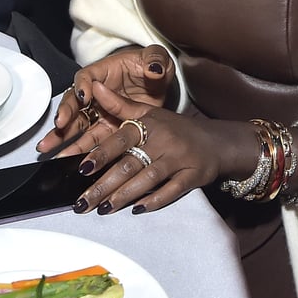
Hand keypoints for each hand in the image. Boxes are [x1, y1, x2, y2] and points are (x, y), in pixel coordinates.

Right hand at [36, 45, 174, 156]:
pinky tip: (66, 161)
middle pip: (75, 101)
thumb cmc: (154, 67)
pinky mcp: (106, 129)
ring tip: (49, 149)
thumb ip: (156, 60)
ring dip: (63, 136)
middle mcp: (96, 93)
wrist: (159, 86)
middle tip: (60, 124)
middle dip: (66, 112)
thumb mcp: (158, 58)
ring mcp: (100, 113)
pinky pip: (90, 141)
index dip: (83, 85)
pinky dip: (79, 151)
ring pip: (77, 125)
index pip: (87, 76)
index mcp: (105, 72)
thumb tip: (154, 68)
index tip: (84, 96)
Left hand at [68, 82, 249, 215]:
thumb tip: (94, 87)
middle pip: (129, 165)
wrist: (216, 141)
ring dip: (123, 196)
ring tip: (103, 208)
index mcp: (150, 124)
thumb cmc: (176, 128)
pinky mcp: (192, 176)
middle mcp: (163, 141)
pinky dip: (154, 201)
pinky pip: (171, 191)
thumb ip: (119, 104)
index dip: (102, 153)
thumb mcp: (149, 112)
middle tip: (82, 202)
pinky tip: (137, 209)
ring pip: (147, 179)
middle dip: (104, 185)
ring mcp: (178, 159)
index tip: (82, 168)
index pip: (121, 139)